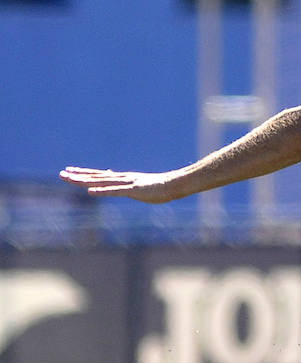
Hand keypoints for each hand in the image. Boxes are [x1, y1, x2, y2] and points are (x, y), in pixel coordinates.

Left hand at [60, 166, 184, 203]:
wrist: (175, 184)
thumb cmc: (161, 186)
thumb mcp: (140, 184)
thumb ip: (128, 183)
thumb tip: (120, 179)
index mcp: (123, 178)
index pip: (99, 175)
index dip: (84, 173)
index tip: (69, 170)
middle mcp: (122, 178)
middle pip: (96, 177)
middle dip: (78, 176)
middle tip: (62, 174)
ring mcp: (127, 183)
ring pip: (101, 182)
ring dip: (85, 181)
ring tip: (70, 179)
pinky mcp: (134, 190)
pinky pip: (115, 191)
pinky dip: (102, 191)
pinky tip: (90, 192)